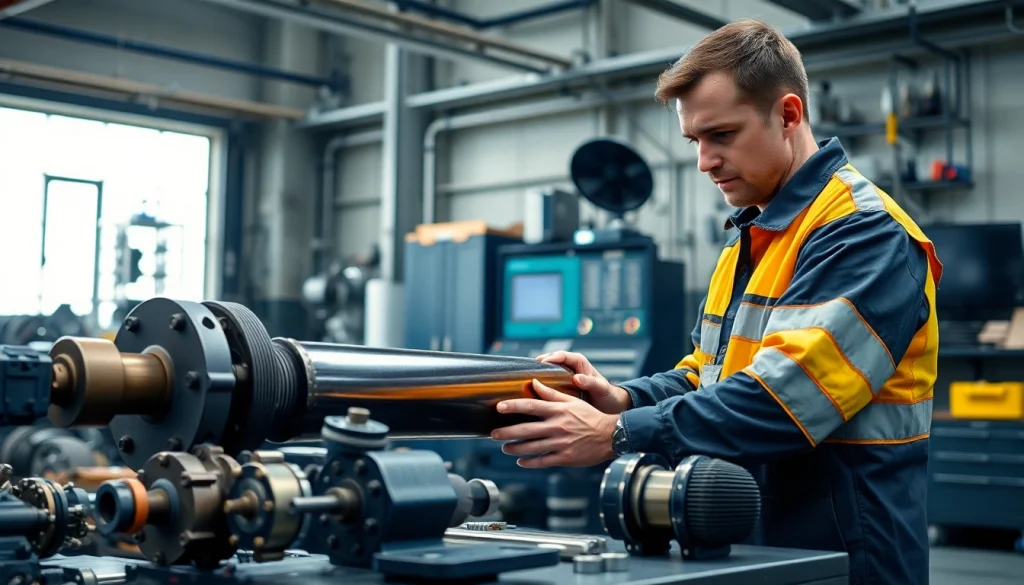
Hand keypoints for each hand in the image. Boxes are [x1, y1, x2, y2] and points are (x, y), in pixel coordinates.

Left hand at [491, 378, 618, 468]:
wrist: (611, 435)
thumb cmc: (590, 416)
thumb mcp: (572, 401)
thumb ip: (551, 394)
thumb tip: (533, 383)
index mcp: (559, 411)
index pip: (531, 406)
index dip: (514, 406)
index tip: (499, 407)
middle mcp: (558, 426)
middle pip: (527, 429)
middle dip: (507, 432)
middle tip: (493, 433)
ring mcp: (561, 443)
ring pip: (532, 447)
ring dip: (515, 448)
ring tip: (504, 448)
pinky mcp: (565, 457)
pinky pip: (544, 461)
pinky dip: (530, 462)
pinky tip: (520, 461)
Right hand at [536, 351, 631, 414]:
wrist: (610, 406)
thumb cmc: (608, 395)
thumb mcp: (601, 389)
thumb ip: (591, 383)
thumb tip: (577, 378)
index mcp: (581, 364)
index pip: (564, 355)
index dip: (552, 357)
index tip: (543, 362)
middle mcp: (572, 367)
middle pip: (554, 359)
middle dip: (542, 361)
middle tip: (531, 367)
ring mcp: (567, 376)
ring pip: (551, 368)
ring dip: (540, 370)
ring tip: (529, 375)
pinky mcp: (564, 385)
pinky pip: (552, 380)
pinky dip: (543, 382)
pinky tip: (535, 388)